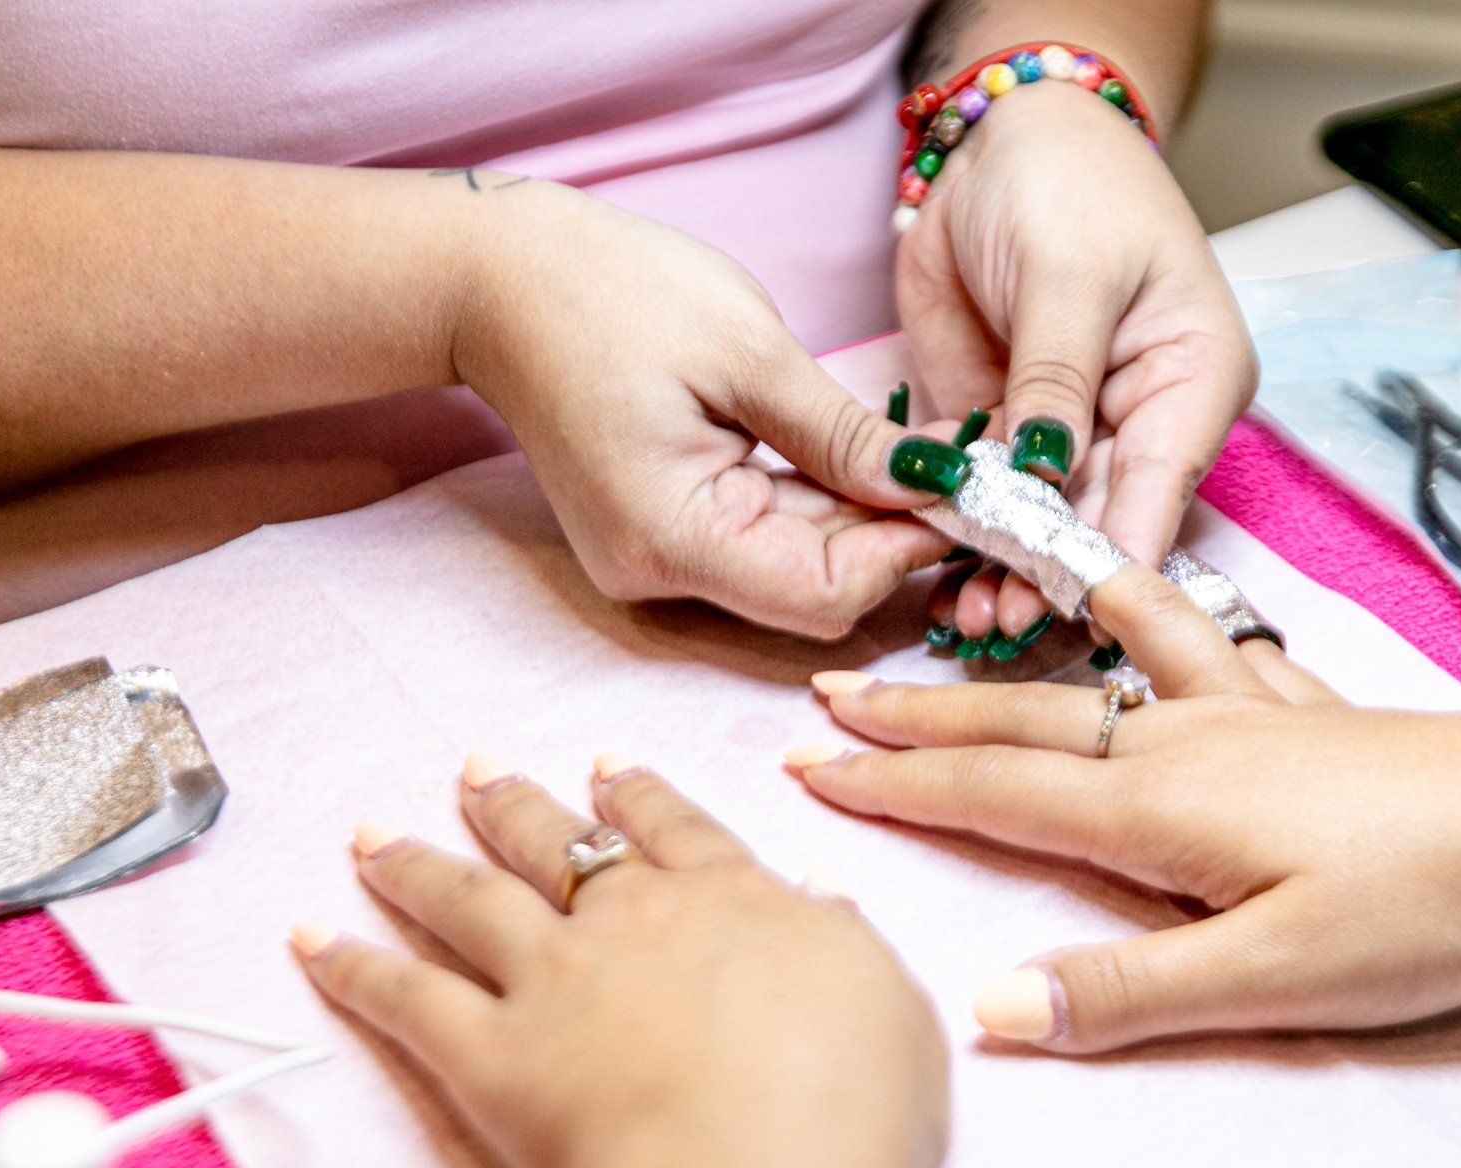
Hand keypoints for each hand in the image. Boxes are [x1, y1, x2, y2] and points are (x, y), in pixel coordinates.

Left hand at [293, 754, 947, 1167]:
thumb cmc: (847, 1106)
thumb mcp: (888, 1007)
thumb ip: (844, 944)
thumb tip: (819, 900)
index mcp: (734, 902)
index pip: (676, 828)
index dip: (638, 794)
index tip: (606, 765)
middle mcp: (634, 921)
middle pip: (562, 844)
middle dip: (515, 803)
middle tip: (478, 769)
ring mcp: (554, 980)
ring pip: (472, 899)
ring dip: (421, 860)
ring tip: (379, 833)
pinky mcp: (490, 1054)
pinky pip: (407, 999)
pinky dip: (354, 967)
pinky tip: (314, 939)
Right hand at [455, 181, 954, 638]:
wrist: (499, 281)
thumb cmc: (609, 293)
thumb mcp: (749, 351)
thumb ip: (843, 435)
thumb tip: (936, 485)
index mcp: (673, 536)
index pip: (824, 594)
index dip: (903, 551)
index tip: (961, 490)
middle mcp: (657, 573)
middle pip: (812, 589)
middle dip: (890, 533)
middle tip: (956, 464)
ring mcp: (653, 560)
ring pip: (793, 567)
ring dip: (858, 518)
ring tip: (913, 449)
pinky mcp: (657, 535)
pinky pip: (759, 540)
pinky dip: (813, 505)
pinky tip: (852, 456)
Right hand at [790, 565, 1460, 1051]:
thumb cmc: (1424, 906)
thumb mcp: (1272, 979)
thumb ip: (1126, 990)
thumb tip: (989, 1005)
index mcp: (1157, 808)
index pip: (992, 792)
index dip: (891, 784)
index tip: (803, 770)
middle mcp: (1184, 741)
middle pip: (1023, 721)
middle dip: (918, 717)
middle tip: (829, 701)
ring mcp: (1247, 712)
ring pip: (1098, 669)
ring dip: (1018, 655)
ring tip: (962, 619)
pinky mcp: (1305, 706)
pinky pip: (1207, 643)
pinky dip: (1157, 616)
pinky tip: (1158, 606)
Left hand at [897, 83, 1257, 643]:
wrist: (999, 140)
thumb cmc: (1068, 181)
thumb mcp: (1070, 276)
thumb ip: (1057, 380)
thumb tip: (1049, 475)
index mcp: (1191, 381)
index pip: (1161, 487)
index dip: (1118, 555)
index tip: (1077, 609)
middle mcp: (1140, 420)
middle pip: (1103, 524)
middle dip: (1053, 580)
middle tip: (1000, 626)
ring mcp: (1071, 432)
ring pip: (1044, 527)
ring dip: (1005, 575)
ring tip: (965, 623)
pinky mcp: (1008, 430)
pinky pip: (991, 501)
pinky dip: (965, 540)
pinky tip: (938, 580)